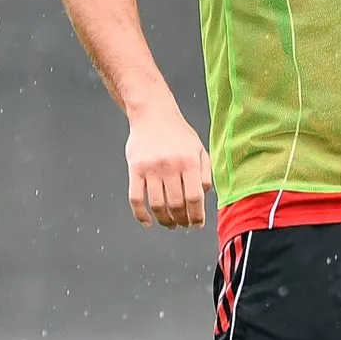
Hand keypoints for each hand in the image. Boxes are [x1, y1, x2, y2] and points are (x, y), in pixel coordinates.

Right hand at [125, 102, 213, 227]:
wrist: (153, 114)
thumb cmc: (178, 133)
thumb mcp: (199, 149)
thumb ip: (205, 172)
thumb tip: (205, 196)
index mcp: (189, 162)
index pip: (194, 197)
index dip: (197, 215)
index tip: (197, 224)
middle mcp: (170, 166)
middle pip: (176, 204)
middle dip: (182, 220)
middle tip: (183, 225)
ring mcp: (151, 169)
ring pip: (157, 205)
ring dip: (164, 220)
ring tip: (170, 224)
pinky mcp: (134, 169)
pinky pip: (136, 198)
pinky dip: (140, 214)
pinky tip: (148, 222)